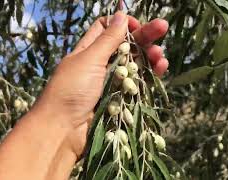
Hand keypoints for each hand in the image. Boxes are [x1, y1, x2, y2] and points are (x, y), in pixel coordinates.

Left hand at [32, 11, 168, 156]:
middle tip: (163, 26)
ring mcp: (114, 81)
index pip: (107, 28)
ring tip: (160, 54)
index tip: (136, 25)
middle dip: (145, 35)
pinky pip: (140, 83)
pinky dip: (151, 74)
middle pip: (127, 44)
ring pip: (137, 64)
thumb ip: (108, 39)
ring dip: (150, 55)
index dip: (122, 24)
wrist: (64, 131)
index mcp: (89, 50)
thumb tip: (121, 13)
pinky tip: (161, 67)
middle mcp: (102, 63)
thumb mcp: (89, 59)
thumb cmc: (71, 90)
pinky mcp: (122, 98)